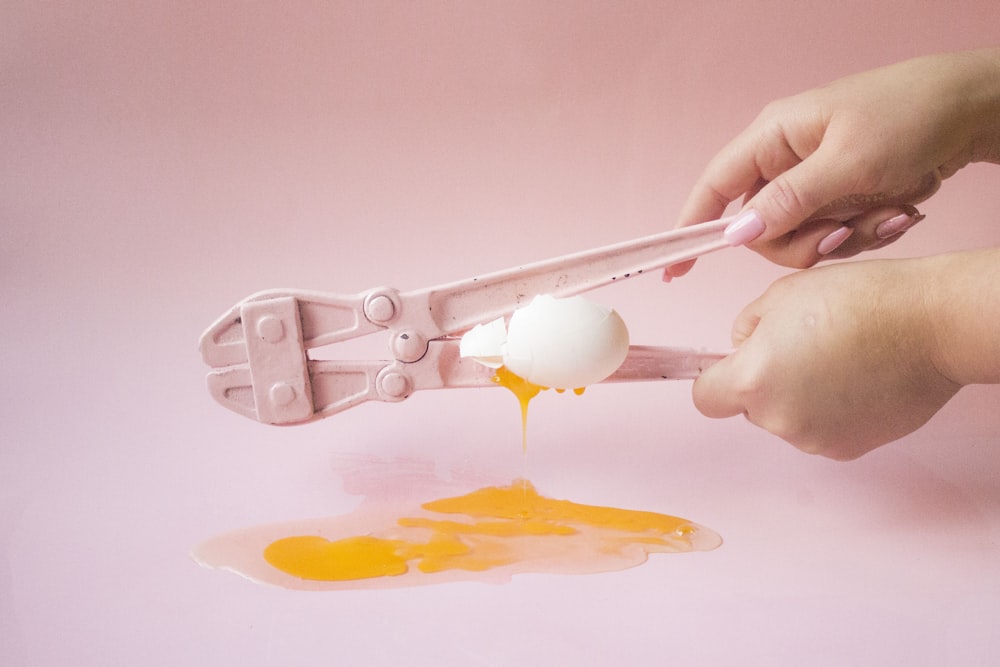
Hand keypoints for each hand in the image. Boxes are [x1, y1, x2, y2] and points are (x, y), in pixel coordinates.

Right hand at [668, 48, 999, 275]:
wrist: (973, 108)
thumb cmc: (910, 115)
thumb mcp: (848, 162)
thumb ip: (789, 201)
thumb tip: (737, 235)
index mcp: (773, 138)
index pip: (715, 187)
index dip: (692, 227)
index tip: (675, 269)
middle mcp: (785, 161)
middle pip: (761, 230)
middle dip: (803, 242)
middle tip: (844, 231)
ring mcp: (814, 182)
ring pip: (800, 240)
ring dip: (844, 239)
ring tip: (889, 213)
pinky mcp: (841, 198)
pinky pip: (833, 238)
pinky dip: (865, 235)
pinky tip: (898, 211)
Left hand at [692, 257, 960, 459]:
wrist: (928, 323)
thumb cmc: (857, 300)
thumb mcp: (780, 296)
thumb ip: (747, 329)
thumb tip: (743, 348)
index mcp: (753, 380)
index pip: (706, 398)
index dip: (716, 379)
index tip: (733, 365)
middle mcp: (779, 419)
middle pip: (750, 408)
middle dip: (765, 382)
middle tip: (802, 346)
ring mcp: (815, 439)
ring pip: (787, 419)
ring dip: (800, 396)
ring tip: (838, 359)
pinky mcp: (850, 448)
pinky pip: (822, 429)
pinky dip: (831, 410)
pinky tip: (858, 379)